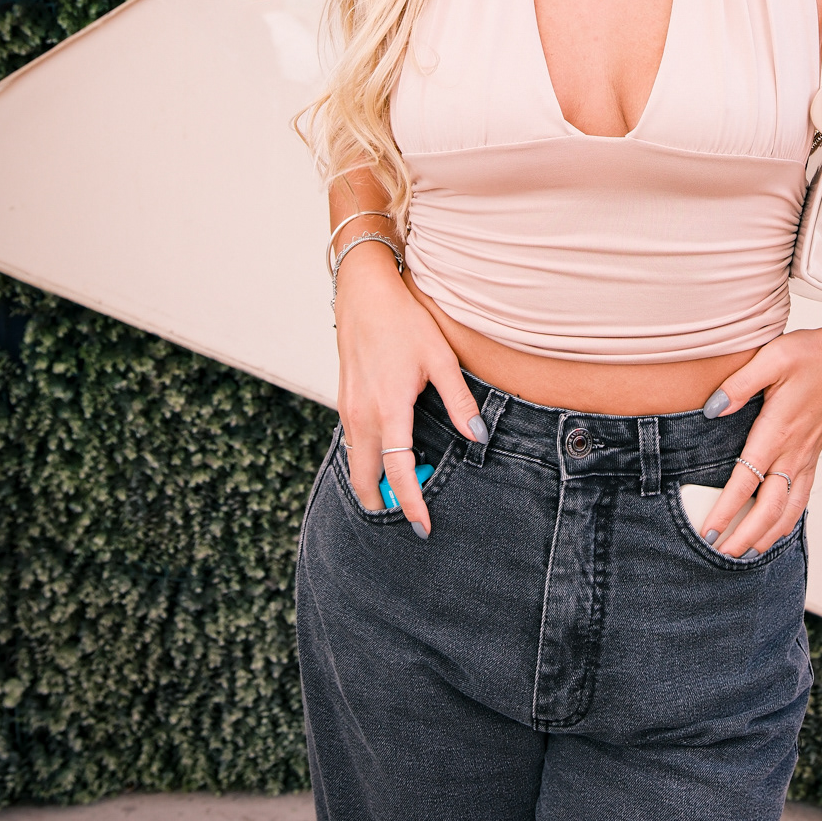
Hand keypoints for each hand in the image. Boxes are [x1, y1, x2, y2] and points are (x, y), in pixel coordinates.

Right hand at [335, 247, 487, 534]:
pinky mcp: (343, 400)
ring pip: (355, 463)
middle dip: (384, 503)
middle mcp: (362, 416)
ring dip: (373, 482)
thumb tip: (478, 436)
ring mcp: (347, 409)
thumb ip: (459, 401)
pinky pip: (351, 443)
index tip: (424, 526)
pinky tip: (388, 453)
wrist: (364, 293)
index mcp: (389, 410)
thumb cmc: (405, 322)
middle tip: (411, 514)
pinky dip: (366, 459)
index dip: (412, 503)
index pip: (398, 472)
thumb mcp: (441, 359)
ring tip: (403, 488)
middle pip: (365, 480)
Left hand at [698, 315, 821, 557]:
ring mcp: (807, 456)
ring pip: (788, 509)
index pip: (747, 480)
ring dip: (767, 535)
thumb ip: (740, 384)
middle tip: (720, 553)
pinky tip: (777, 529)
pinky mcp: (814, 455)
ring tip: (745, 553)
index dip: (726, 509)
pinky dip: (789, 520)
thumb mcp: (773, 356)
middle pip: (768, 508)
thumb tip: (711, 409)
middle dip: (744, 535)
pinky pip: (802, 497)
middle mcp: (794, 451)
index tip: (709, 530)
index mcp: (779, 430)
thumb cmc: (813, 353)